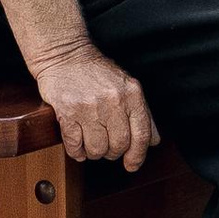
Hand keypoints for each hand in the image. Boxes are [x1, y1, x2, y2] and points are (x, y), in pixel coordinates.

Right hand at [32, 42, 158, 173]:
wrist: (65, 53)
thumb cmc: (96, 71)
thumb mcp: (126, 85)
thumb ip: (142, 113)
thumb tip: (153, 141)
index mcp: (131, 93)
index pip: (141, 134)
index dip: (138, 155)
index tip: (132, 165)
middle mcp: (113, 100)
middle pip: (119, 145)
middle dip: (113, 152)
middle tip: (106, 146)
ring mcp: (89, 106)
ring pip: (97, 149)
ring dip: (93, 152)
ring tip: (91, 140)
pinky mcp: (68, 112)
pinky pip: (75, 146)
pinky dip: (77, 150)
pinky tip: (77, 142)